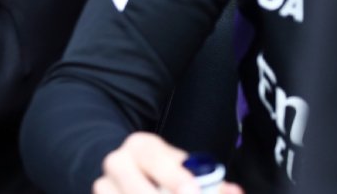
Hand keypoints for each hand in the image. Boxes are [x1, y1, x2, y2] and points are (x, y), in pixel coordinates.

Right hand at [95, 132, 243, 193]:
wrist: (131, 177)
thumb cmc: (167, 177)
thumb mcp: (186, 172)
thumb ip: (210, 183)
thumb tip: (233, 192)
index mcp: (141, 148)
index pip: (151, 155)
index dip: (172, 176)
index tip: (193, 191)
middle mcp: (117, 163)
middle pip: (129, 182)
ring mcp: (104, 186)